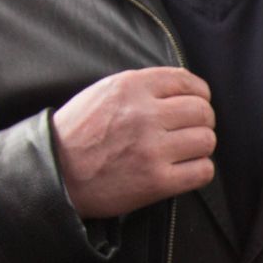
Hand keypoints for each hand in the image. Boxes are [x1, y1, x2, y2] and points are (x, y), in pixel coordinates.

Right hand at [51, 67, 215, 218]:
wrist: (56, 172)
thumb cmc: (80, 132)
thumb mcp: (104, 92)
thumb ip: (142, 87)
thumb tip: (185, 88)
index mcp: (131, 87)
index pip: (187, 82)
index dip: (200, 94)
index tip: (198, 103)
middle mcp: (144, 115)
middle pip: (203, 112)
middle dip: (203, 121)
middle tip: (190, 130)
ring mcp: (152, 149)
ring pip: (207, 141)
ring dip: (201, 146)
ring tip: (185, 150)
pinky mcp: (157, 181)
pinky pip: (203, 171)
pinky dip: (200, 170)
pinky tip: (185, 169)